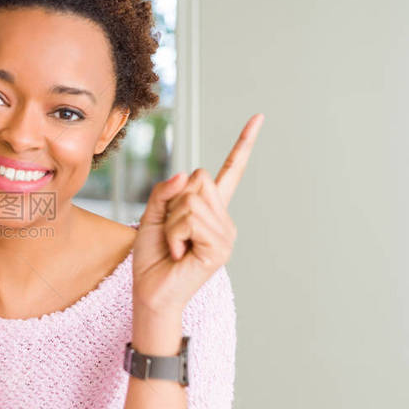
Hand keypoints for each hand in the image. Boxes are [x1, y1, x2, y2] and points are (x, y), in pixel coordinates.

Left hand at [131, 113, 264, 315]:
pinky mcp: (221, 248)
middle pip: (199, 179)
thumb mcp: (151, 215)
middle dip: (174, 202)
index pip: (229, 170)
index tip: (258, 117)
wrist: (150, 291)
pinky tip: (180, 254)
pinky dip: (175, 236)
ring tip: (175, 245)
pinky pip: (191, 221)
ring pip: (191, 201)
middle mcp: (222, 218)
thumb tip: (185, 174)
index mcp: (209, 208)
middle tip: (172, 232)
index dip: (243, 144)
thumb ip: (164, 191)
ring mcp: (225, 233)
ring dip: (172, 223)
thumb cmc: (152, 256)